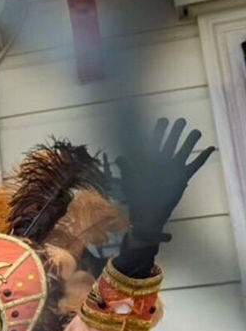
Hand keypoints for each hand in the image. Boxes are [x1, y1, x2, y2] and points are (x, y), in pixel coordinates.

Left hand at [115, 117, 214, 241]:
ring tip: (196, 131)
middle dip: (175, 132)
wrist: (147, 211)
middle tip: (181, 120)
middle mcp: (162, 162)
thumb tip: (120, 156)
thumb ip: (126, 166)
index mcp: (149, 160)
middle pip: (170, 143)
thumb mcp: (129, 180)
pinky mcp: (183, 177)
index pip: (154, 141)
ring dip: (190, 142)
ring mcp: (174, 168)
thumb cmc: (136, 196)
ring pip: (184, 151)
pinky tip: (211, 148)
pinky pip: (195, 165)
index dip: (158, 131)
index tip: (163, 119)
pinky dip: (203, 157)